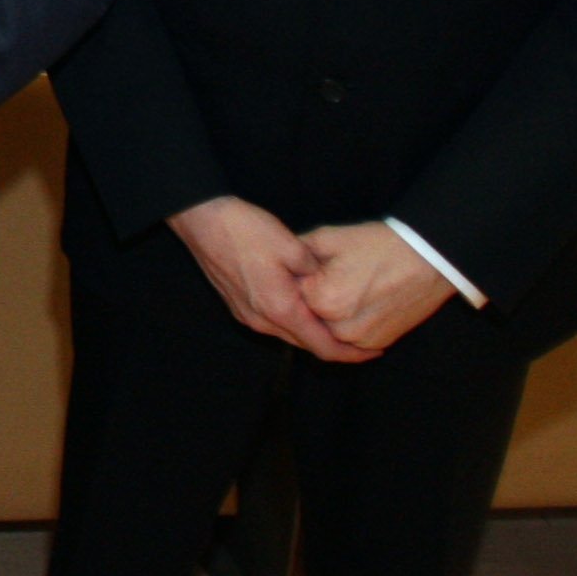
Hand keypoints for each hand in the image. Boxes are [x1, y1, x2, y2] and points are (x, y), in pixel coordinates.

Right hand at [168, 195, 362, 359]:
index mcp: (280, 309)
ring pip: (288, 334)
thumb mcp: (292, 246)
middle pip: (306, 344)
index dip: (351, 354)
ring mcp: (246, 315)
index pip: (322, 347)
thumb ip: (317, 272)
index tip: (375, 351)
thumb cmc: (245, 230)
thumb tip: (331, 284)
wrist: (201, 220)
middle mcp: (262, 321)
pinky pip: (273, 323)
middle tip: (363, 336)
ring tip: (337, 321)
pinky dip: (294, 321)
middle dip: (335, 345)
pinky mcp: (238, 306)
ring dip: (313, 332)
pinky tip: (304, 305)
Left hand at [295, 220, 458, 353]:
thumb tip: (275, 260)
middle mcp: (339, 327)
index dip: (292, 281)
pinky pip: (349, 340)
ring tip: (339, 290)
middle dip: (306, 301)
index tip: (297, 270)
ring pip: (327, 332)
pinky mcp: (377, 344)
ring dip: (324, 316)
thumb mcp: (328, 238)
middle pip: (308, 317)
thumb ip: (295, 254)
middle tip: (321, 280)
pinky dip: (345, 326)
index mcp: (322, 299)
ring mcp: (360, 340)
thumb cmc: (378, 245)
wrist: (428, 260)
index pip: (291, 296)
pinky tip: (352, 303)